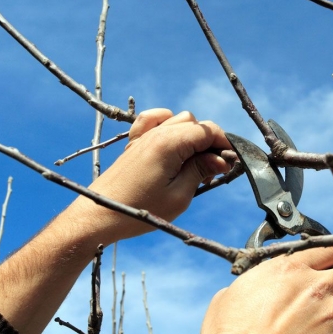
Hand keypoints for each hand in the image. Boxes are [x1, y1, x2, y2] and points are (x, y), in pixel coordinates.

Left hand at [71, 108, 232, 242]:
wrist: (101, 214)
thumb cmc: (141, 210)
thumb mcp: (179, 196)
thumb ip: (201, 171)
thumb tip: (221, 158)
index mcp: (169, 144)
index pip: (207, 131)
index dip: (224, 144)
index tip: (231, 162)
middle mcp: (156, 133)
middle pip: (195, 124)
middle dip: (209, 142)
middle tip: (213, 170)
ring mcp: (143, 135)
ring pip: (178, 119)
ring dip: (192, 136)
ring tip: (194, 162)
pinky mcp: (134, 143)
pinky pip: (154, 119)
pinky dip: (167, 123)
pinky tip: (173, 141)